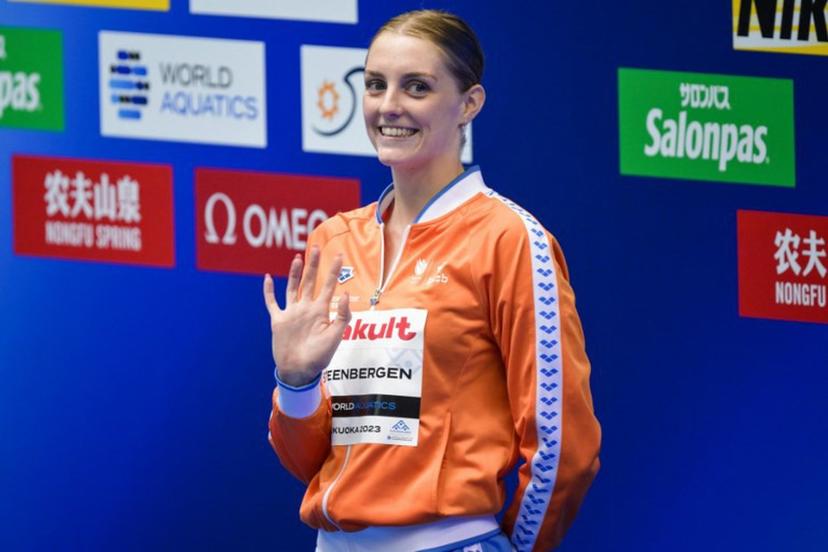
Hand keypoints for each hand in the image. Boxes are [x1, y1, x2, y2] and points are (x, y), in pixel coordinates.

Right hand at [263, 246, 350, 386]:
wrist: (299, 371)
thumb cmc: (319, 357)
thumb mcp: (335, 336)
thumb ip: (342, 316)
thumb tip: (345, 294)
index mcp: (321, 311)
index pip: (328, 286)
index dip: (333, 271)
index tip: (339, 255)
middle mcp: (306, 309)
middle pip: (310, 281)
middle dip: (314, 265)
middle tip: (317, 248)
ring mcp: (292, 313)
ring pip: (292, 287)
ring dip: (294, 273)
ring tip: (298, 258)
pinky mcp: (278, 320)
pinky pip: (272, 302)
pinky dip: (268, 291)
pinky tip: (267, 278)